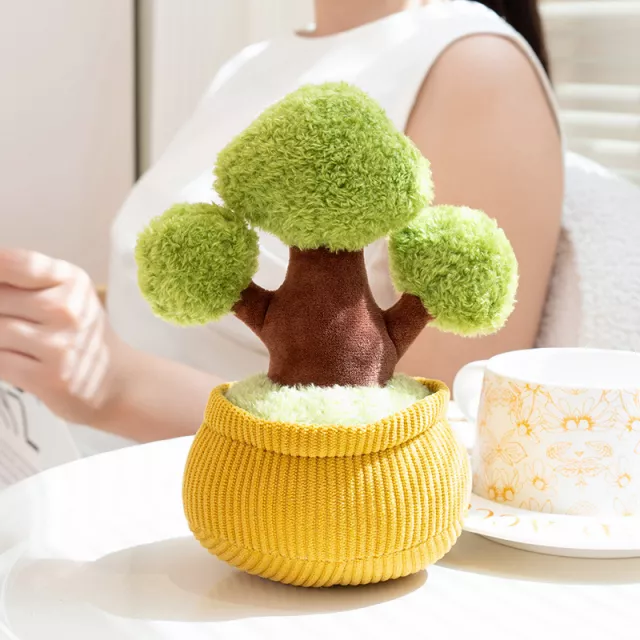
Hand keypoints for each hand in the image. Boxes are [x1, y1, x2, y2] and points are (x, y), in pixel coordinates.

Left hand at [0, 248, 122, 424]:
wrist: (114, 377)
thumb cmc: (77, 330)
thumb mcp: (64, 292)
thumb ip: (23, 280)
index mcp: (72, 281)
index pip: (12, 264)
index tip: (1, 286)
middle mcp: (68, 309)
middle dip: (0, 311)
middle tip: (22, 320)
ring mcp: (59, 344)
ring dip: (1, 340)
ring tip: (24, 344)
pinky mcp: (49, 377)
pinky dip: (3, 361)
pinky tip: (24, 361)